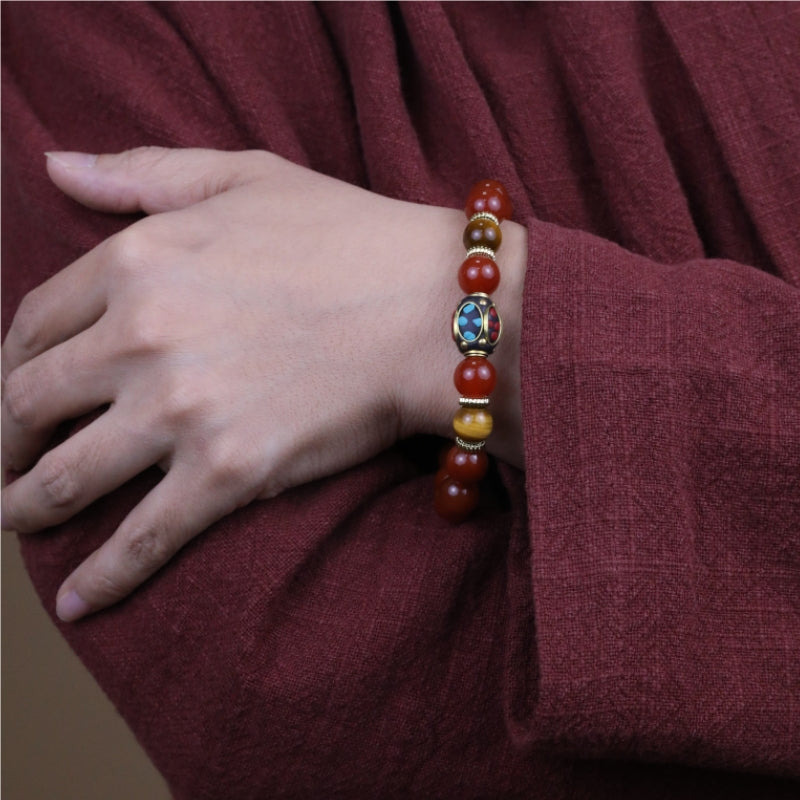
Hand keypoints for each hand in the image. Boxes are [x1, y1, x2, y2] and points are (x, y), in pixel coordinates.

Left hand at [2, 147, 525, 620]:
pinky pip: (144, 539)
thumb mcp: (244, 176)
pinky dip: (103, 577)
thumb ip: (143, 172)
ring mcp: (180, 411)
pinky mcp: (227, 473)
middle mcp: (141, 338)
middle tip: (9, 458)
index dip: (11, 362)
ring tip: (16, 520)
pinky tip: (78, 602)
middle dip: (6, 439)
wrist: (432, 308)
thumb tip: (55, 164)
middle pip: (29, 404)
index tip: (17, 387)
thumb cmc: (348, 236)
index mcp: (137, 261)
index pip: (34, 323)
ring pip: (67, 479)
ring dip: (26, 507)